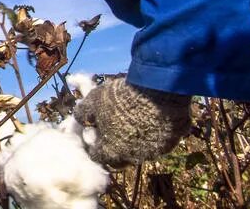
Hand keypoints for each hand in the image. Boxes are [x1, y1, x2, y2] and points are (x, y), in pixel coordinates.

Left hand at [73, 77, 191, 166]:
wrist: (157, 91)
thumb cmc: (121, 97)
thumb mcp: (94, 100)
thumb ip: (83, 112)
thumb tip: (78, 117)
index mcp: (111, 151)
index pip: (97, 155)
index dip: (94, 142)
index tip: (94, 130)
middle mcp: (132, 157)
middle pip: (119, 158)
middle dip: (114, 145)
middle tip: (112, 127)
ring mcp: (153, 152)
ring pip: (140, 150)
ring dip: (134, 139)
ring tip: (132, 118)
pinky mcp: (170, 144)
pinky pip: (159, 141)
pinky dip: (153, 132)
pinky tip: (151, 115)